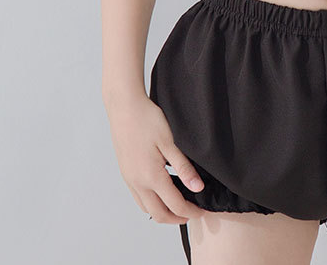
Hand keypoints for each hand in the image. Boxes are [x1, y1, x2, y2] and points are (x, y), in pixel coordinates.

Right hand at [106, 91, 204, 223]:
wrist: (124, 107)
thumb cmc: (147, 120)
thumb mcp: (170, 142)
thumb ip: (184, 167)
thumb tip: (197, 188)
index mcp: (151, 176)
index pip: (174, 205)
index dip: (191, 211)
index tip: (202, 211)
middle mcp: (138, 182)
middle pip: (158, 214)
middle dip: (176, 219)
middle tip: (192, 214)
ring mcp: (129, 179)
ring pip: (146, 208)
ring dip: (162, 212)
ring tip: (177, 205)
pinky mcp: (125, 172)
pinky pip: (138, 197)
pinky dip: (151, 203)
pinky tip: (160, 192)